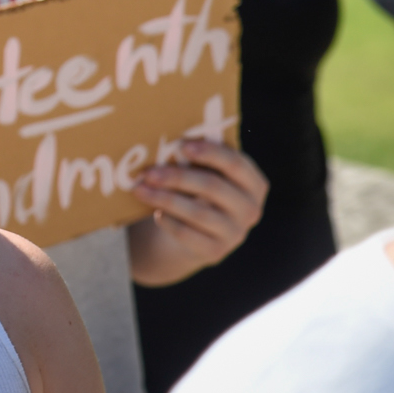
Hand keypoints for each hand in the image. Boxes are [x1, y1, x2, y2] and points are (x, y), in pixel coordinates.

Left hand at [125, 139, 267, 285]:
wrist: (193, 234)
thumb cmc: (197, 191)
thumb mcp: (204, 174)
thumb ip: (198, 159)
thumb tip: (168, 140)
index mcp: (253, 184)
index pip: (236, 164)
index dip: (210, 153)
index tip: (182, 145)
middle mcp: (250, 209)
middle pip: (213, 187)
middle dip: (178, 177)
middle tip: (149, 172)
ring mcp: (235, 233)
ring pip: (199, 213)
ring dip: (166, 199)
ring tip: (140, 189)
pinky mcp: (216, 251)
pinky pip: (189, 235)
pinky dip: (170, 222)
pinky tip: (156, 213)